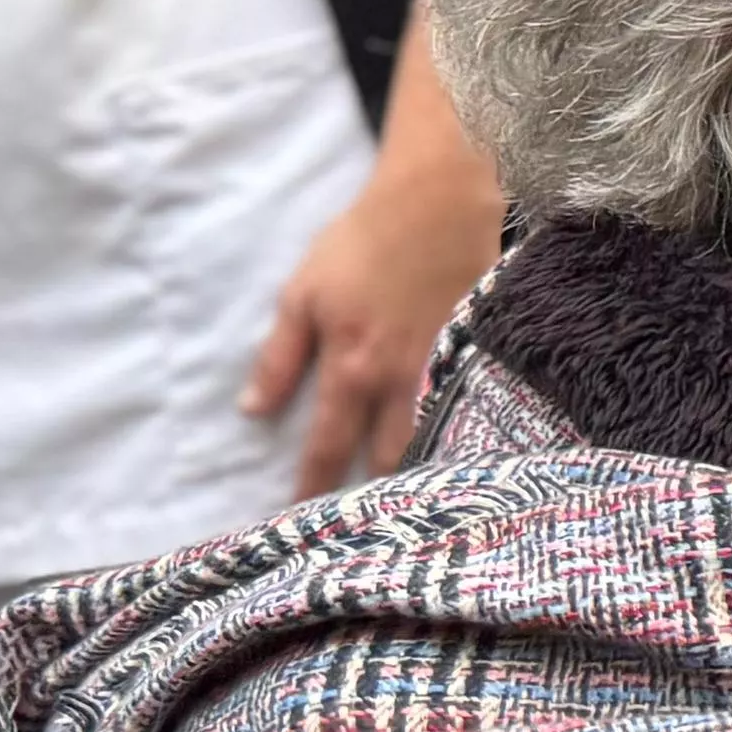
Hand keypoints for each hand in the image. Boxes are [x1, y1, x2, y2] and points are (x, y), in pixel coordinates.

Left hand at [242, 135, 501, 499]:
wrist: (438, 204)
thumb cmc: (361, 245)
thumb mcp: (302, 295)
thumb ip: (279, 358)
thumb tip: (254, 411)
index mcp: (352, 370)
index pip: (327, 447)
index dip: (312, 488)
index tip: (300, 524)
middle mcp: (401, 382)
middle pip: (390, 458)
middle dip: (375, 497)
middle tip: (362, 528)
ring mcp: (446, 371)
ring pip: (434, 440)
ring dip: (419, 472)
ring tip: (409, 505)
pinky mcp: (477, 355)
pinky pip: (468, 410)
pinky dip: (458, 434)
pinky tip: (457, 452)